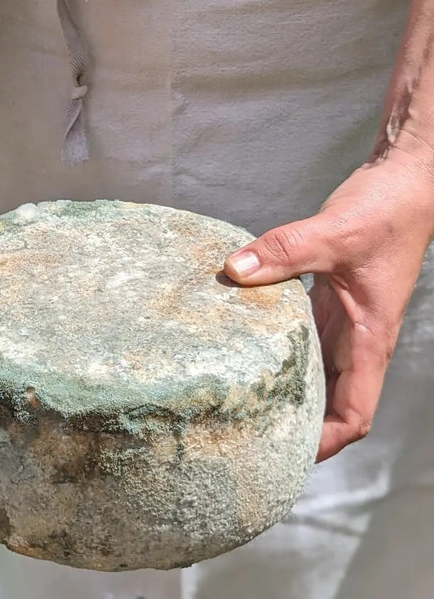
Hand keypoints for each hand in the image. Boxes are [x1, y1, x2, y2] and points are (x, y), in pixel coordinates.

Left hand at [223, 153, 433, 461]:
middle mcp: (356, 337)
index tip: (285, 456)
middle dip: (296, 425)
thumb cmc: (385, 211)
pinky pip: (303, 334)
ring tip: (238, 400)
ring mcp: (344, 319)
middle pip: (329, 402)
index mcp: (369, 339)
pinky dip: (279, 346)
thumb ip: (284, 251)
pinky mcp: (330, 298)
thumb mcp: (334, 233)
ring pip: (316, 371)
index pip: (354, 414)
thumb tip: (235, 270)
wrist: (403, 182)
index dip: (324, 443)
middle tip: (244, 434)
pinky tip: (243, 339)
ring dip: (287, 389)